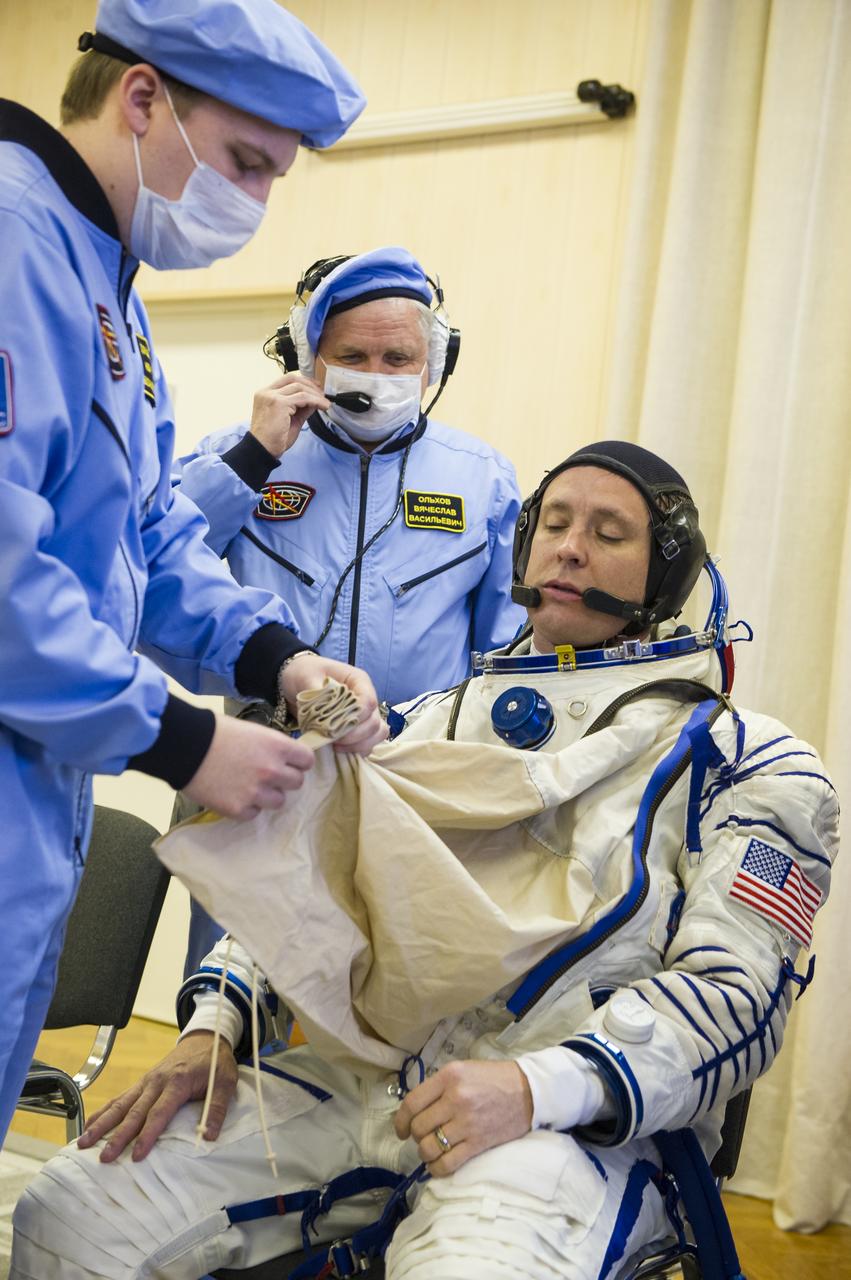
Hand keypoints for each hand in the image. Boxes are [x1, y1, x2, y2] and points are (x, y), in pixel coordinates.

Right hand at [77, 1032, 237, 1162]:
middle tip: (103, 1157)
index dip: (148, 1135)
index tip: (137, 1156)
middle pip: (133, 1111)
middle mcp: (156, 1081)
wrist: (205, 1037)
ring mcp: (146, 1081)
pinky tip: (89, 1126)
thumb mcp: (225, 1082)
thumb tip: (208, 1136)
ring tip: (83, 1143)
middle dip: (117, 1136)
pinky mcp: (141, 1083)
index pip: (159, 1112)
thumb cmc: (215, 1062)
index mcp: (177, 1081)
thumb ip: (217, 1108)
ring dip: (101, 1124)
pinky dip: (102, 1112)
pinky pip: (119, 1098)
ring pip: (120, 1104)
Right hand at [184, 714, 313, 818]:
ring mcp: (256, 792)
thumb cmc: (216, 732)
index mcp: (278, 746)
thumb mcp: (251, 731)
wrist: (185, 747)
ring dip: (267, 795)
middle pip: (297, 783)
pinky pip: (254, 813)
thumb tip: (279, 758)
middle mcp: (272, 770)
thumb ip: (270, 747)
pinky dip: (246, 806)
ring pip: (279, 801)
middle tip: (267, 775)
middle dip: (284, 779)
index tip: (290, 763)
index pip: (307, 760)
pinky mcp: (239, 809)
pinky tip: (233, 794)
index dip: (298, 762)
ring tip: (248, 786)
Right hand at [249, 374, 328, 457]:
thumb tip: (314, 401)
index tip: (316, 387)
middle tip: (322, 394)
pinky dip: (316, 401)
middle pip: (293, 379)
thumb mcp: (291, 420)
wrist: (262, 450)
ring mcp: (272, 397)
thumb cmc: (272, 440)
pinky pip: (303, 398)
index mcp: (265, 395)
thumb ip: (301, 409)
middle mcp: (266, 393)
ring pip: (299, 388)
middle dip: (311, 385)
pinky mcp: (279, 403)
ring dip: (316, 395)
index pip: (286, 380)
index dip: (303, 381)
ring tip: (325, 404)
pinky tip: (322, 406)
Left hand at [279, 653, 387, 755]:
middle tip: (333, 741)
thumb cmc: (304, 673)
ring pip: (376, 734)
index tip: (335, 728)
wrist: (295, 681)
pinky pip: (367, 744)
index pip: (369, 702)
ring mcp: (364, 715)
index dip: (356, 718)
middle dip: (355, 736)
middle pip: (374, 722)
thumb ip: (317, 694)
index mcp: (358, 681)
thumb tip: (326, 714)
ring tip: (336, 746)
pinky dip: (356, 750)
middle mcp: (365, 698)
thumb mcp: (306, 676)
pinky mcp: (357, 729)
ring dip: (359, 745)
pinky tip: (337, 749)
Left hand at [394, 1059, 532, 1176]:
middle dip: (415, 1136)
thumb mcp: (463, 1070)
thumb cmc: (493, 1079)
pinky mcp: (478, 1143)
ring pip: (428, 1147)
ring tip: (430, 1150)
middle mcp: (455, 1099)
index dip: (400, 1120)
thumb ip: (439, 1086)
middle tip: (421, 1136)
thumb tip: (415, 1109)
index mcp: (449, 1076)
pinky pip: (447, 1163)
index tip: (400, 1129)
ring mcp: (467, 1123)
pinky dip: (437, 1168)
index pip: (412, 1103)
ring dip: (425, 1152)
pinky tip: (438, 1164)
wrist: (529, 1091)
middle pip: (418, 1127)